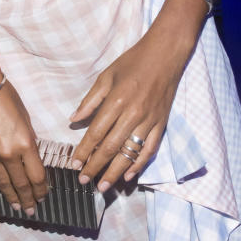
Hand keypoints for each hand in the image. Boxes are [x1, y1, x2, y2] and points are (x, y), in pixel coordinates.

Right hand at [0, 78, 47, 213]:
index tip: (43, 196)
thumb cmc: (6, 98)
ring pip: (2, 184)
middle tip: (31, 209)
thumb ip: (29, 141)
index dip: (41, 189)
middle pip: (21, 184)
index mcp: (26, 144)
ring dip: (10, 197)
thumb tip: (30, 157)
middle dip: (28, 199)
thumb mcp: (26, 119)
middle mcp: (8, 154)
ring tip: (16, 205)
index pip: (37, 175)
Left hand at [69, 31, 189, 192]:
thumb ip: (90, 100)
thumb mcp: (107, 75)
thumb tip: (73, 119)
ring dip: (115, 172)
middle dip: (96, 167)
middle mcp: (133, 114)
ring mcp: (149, 121)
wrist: (166, 54)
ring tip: (103, 187)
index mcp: (116, 101)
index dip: (84, 151)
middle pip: (111, 148)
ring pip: (130, 153)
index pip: (96, 133)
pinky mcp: (161, 124)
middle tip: (84, 180)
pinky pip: (150, 149)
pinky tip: (129, 176)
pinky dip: (140, 164)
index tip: (74, 164)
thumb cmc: (133, 62)